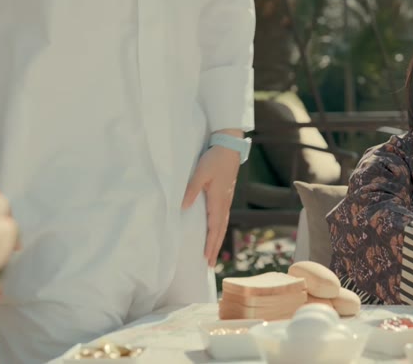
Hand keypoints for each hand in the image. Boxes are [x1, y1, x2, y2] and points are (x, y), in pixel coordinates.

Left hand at [182, 145, 240, 266]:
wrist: (229, 147)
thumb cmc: (214, 159)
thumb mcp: (200, 173)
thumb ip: (191, 190)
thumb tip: (183, 207)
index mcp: (218, 201)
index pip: (214, 228)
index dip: (210, 244)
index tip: (207, 259)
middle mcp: (224, 204)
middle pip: (220, 231)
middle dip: (214, 248)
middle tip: (210, 264)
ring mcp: (226, 200)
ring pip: (222, 225)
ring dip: (217, 240)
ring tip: (212, 253)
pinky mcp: (225, 196)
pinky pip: (222, 218)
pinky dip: (218, 229)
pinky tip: (215, 231)